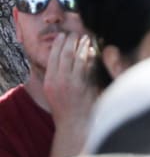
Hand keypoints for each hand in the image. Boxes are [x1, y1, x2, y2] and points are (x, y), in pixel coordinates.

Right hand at [44, 32, 97, 156]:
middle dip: (70, 41)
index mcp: (50, 81)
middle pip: (64, 54)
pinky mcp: (85, 85)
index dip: (59, 44)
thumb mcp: (55, 91)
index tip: (63, 35)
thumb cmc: (66, 107)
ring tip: (85, 37)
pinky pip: (88, 65)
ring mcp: (72, 82)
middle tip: (75, 33)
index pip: (53, 57)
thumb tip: (62, 57)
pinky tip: (93, 50)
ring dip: (82, 45)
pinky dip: (90, 55)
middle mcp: (59, 81)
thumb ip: (57, 75)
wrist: (75, 123)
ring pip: (77, 57)